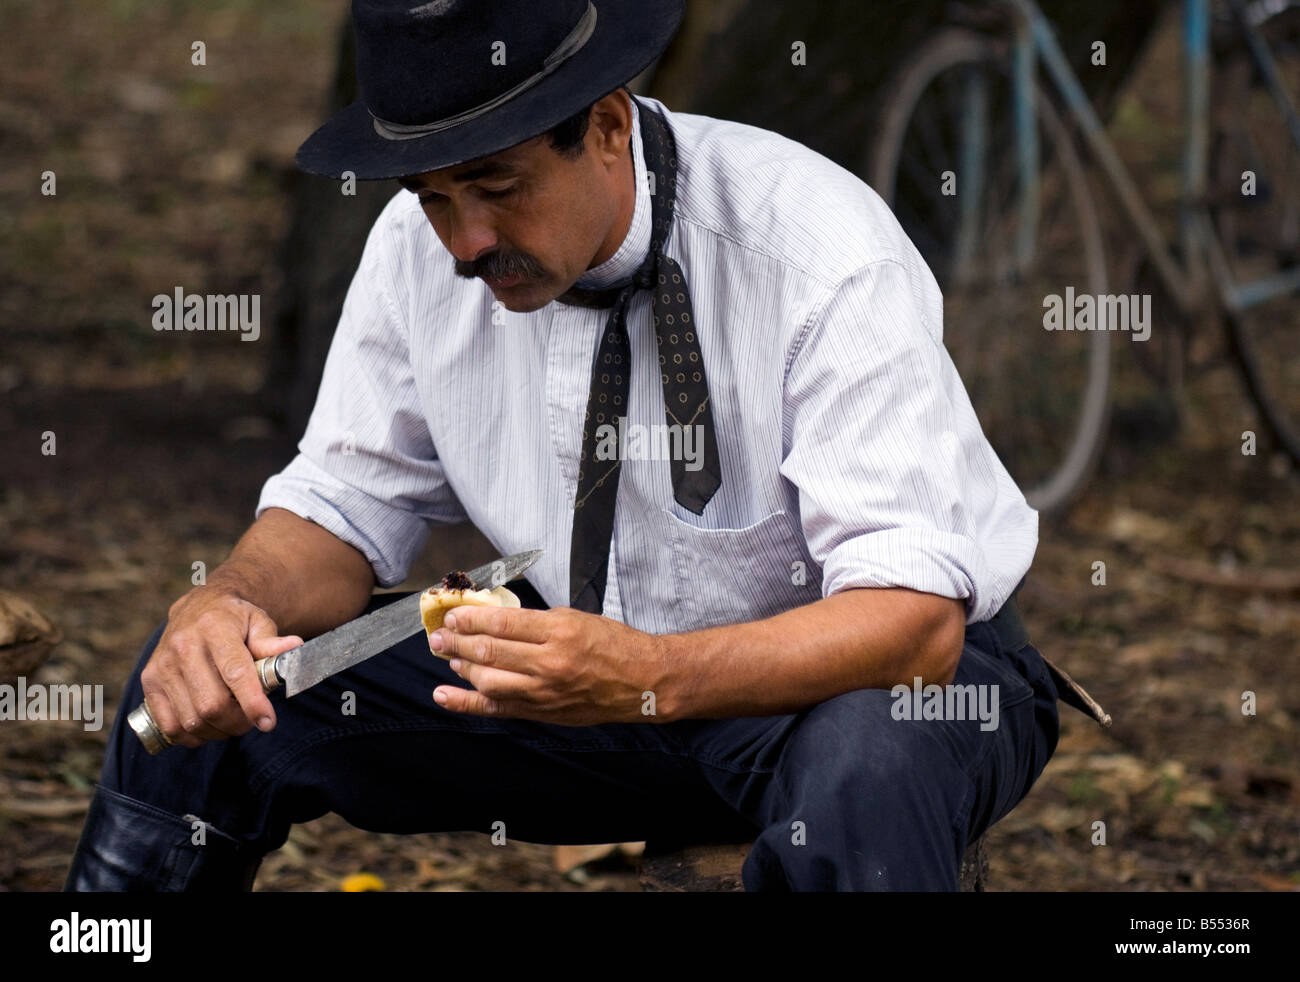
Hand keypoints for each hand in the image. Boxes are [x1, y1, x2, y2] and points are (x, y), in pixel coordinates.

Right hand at [140, 588, 302, 747]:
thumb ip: (272, 641)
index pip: (234, 673)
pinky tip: (208, 725)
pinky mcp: (149, 682)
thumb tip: (293, 648)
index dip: (252, 703)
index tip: (268, 722)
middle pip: (212, 705)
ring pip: (192, 720)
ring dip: (219, 731)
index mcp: (214, 627)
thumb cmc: (235, 619)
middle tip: (251, 719)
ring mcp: (162, 665)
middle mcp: (183, 645)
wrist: (200, 606)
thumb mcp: (259, 622)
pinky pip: (170, 726)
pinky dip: (192, 736)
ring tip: (232, 719)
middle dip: (238, 722)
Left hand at [428, 605, 669, 724]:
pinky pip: (497, 708)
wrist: (644, 681)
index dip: (471, 618)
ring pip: (488, 680)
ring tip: (449, 655)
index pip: (503, 623)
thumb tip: (495, 619)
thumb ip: (536, 621)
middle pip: (490, 651)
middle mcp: (550, 663)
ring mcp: (545, 692)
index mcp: (560, 632)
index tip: (455, 614)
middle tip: (440, 634)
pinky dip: (467, 703)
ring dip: (462, 666)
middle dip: (457, 641)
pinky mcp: (543, 712)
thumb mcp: (577, 618)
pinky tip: (444, 694)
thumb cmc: (614, 645)